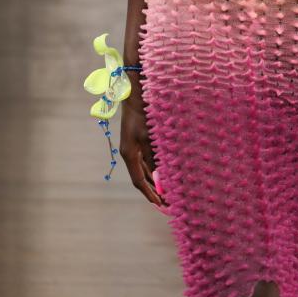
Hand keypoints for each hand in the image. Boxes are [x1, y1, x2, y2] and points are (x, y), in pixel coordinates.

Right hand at [119, 83, 163, 207]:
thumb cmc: (143, 113)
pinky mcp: (138, 140)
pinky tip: (164, 171)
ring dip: (155, 180)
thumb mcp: (150, 136)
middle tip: (168, 202)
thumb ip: (155, 157)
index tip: (161, 204)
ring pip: (144, 169)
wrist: (136, 93)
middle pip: (141, 177)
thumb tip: (160, 177)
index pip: (138, 180)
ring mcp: (133, 147)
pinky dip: (155, 168)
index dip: (150, 193)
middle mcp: (130, 153)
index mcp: (129, 154)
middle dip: (154, 189)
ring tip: (168, 190)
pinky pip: (146, 159)